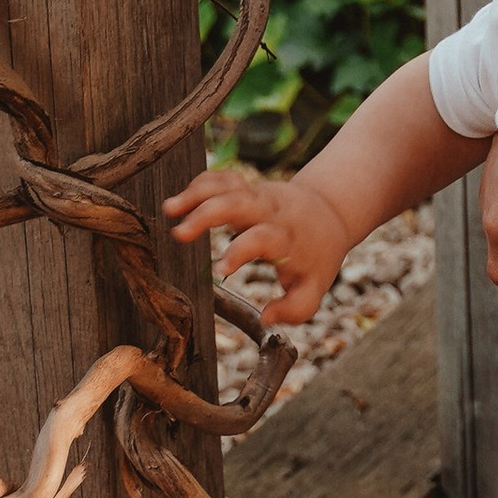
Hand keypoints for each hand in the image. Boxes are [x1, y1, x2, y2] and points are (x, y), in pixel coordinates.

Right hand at [164, 163, 354, 326]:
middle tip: (179, 234)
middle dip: (208, 214)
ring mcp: (258, 196)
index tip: (220, 269)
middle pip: (240, 202)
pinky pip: (223, 178)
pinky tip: (180, 201)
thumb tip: (268, 318)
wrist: (328, 215)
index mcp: (287, 237)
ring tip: (169, 209)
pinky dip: (200, 184)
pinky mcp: (248, 187)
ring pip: (228, 185)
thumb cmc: (315, 256)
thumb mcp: (314, 286)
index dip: (241, 250)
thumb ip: (295, 308)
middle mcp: (271, 212)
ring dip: (197, 194)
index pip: (264, 238)